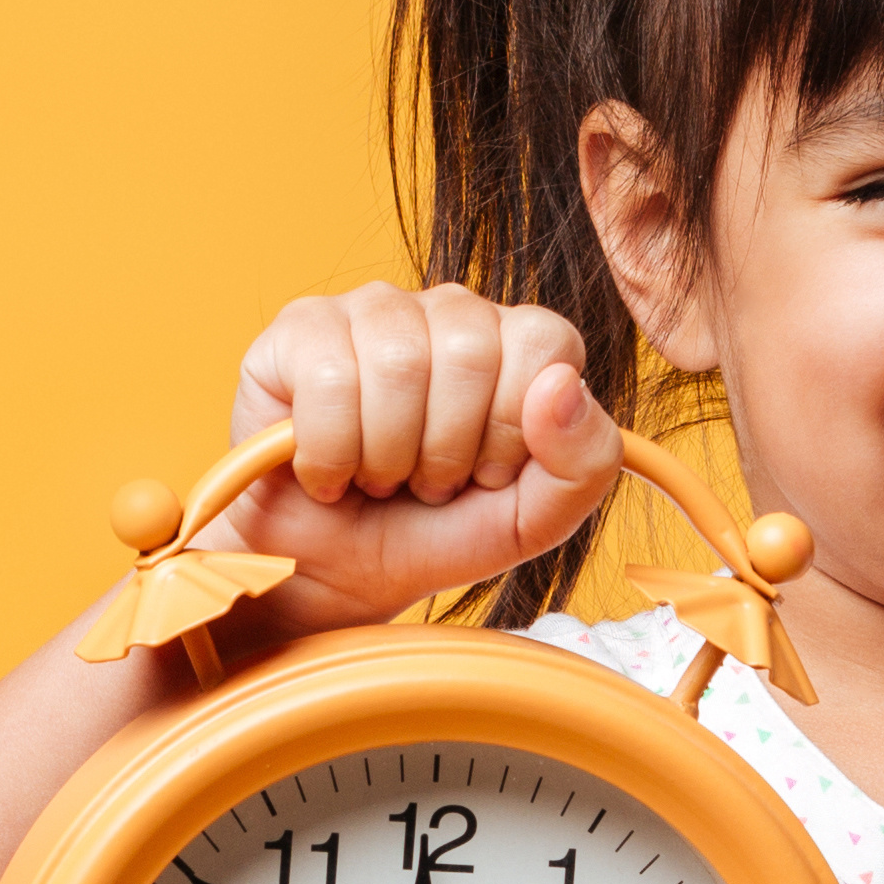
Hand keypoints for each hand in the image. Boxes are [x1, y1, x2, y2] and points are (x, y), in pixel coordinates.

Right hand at [219, 281, 626, 631]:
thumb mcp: (533, 520)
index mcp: (515, 343)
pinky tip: (330, 470)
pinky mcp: (300, 328)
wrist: (337, 573)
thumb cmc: (436, 533)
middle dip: (447, 449)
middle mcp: (448, 311)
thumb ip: (583, 461)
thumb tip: (562, 383)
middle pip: (469, 351)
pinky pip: (329, 378)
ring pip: (397, 363)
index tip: (486, 474)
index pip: (544, 342)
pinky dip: (331, 454)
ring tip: (379, 476)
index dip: (514, 428)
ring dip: (387, 455)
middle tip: (427, 482)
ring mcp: (372, 310)